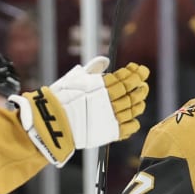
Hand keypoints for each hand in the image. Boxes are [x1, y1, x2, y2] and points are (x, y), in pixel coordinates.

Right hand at [15, 57, 150, 166]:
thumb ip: (93, 69)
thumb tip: (105, 60)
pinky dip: (134, 122)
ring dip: (139, 102)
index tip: (138, 69)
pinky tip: (133, 118)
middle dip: (140, 86)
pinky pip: (129, 127)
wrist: (52, 124)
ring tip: (140, 99)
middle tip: (143, 83)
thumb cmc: (60, 99)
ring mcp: (110, 117)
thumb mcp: (75, 78)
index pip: (124, 78)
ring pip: (133, 109)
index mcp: (100, 85)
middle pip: (132, 92)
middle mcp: (107, 101)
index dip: (135, 72)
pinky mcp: (110, 133)